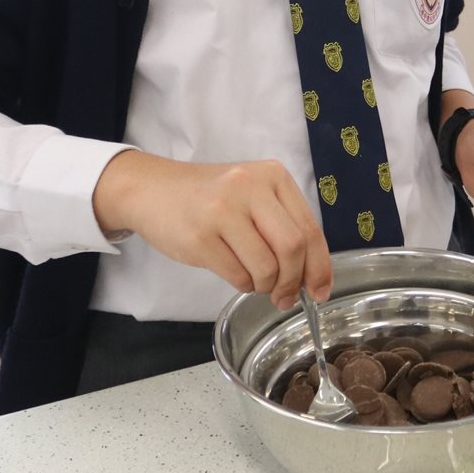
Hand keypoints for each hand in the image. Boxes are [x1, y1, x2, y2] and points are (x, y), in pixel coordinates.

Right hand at [93, 153, 331, 308]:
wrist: (153, 190)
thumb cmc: (209, 197)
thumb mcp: (252, 195)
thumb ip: (284, 226)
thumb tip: (313, 278)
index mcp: (272, 176)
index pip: (310, 229)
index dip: (320, 267)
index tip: (320, 291)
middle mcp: (250, 188)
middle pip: (292, 249)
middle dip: (294, 281)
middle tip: (285, 296)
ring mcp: (223, 211)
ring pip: (266, 267)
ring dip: (266, 286)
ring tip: (256, 281)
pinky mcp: (201, 237)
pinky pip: (238, 276)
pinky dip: (243, 285)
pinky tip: (236, 274)